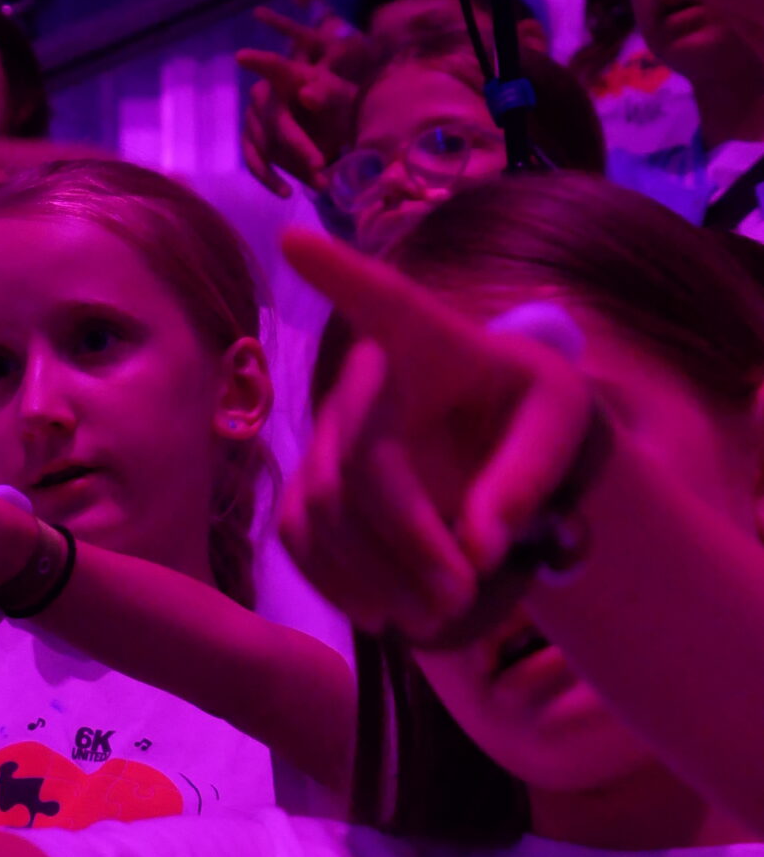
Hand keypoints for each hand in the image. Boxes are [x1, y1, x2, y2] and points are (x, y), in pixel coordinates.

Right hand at [236, 29, 360, 194]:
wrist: (336, 131)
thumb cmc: (340, 106)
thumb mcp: (344, 98)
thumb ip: (329, 94)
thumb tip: (306, 94)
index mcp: (289, 76)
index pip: (273, 66)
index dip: (259, 61)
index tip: (242, 57)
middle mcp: (264, 95)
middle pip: (274, 120)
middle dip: (298, 144)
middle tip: (320, 164)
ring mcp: (254, 119)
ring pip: (266, 145)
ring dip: (294, 166)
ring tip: (321, 183)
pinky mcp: (252, 143)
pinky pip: (254, 161)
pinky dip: (270, 179)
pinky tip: (286, 192)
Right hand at [279, 229, 594, 636]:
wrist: (502, 451)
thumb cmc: (533, 414)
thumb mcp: (561, 425)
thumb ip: (528, 476)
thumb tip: (478, 545)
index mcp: (430, 341)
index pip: (383, 302)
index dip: (339, 274)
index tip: (296, 237)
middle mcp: (364, 380)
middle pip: (361, 466)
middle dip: (406, 541)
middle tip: (461, 600)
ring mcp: (329, 436)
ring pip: (323, 512)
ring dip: (375, 577)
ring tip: (439, 620)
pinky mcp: (311, 489)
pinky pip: (300, 539)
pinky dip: (337, 584)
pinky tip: (385, 614)